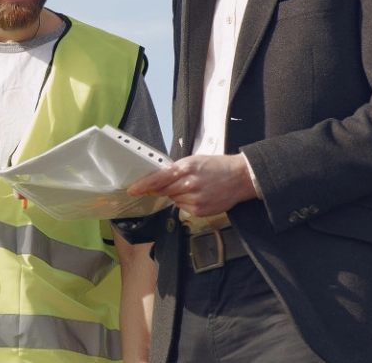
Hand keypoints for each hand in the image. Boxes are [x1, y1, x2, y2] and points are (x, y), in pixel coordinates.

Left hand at [127, 153, 256, 216]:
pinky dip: (187, 202)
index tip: (132, 190)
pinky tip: (200, 195)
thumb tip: (157, 180)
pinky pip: (184, 207)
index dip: (143, 186)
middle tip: (178, 183)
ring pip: (174, 199)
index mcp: (185, 168)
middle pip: (164, 191)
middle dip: (164, 188)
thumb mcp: (193, 161)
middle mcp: (188, 185)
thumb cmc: (216, 167)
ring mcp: (195, 199)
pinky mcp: (200, 210)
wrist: (240, 178)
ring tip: (196, 187)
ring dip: (178, 195)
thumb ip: (174, 170)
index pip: (158, 179)